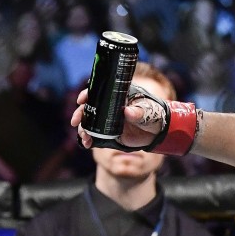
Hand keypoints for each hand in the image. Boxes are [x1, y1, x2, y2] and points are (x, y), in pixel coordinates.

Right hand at [72, 84, 197, 155]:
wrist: (159, 132)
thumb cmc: (154, 114)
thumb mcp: (148, 112)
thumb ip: (139, 112)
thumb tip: (127, 112)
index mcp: (118, 95)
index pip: (99, 91)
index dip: (87, 94)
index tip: (81, 100)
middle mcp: (110, 107)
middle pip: (89, 107)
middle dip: (80, 113)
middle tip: (75, 121)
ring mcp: (108, 120)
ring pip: (90, 122)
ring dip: (83, 128)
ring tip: (84, 136)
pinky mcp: (109, 132)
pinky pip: (95, 135)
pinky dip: (89, 139)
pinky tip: (87, 144)